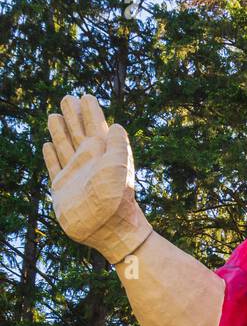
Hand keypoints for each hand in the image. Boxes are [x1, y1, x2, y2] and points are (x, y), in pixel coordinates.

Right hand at [43, 94, 150, 263]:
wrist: (107, 229)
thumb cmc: (116, 198)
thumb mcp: (120, 165)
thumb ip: (118, 144)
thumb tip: (116, 125)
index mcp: (102, 153)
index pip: (95, 126)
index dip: (90, 111)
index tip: (86, 95)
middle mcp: (88, 161)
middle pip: (78, 132)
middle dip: (73, 115)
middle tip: (67, 98)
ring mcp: (74, 174)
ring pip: (64, 145)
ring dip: (59, 130)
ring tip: (54, 114)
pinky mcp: (62, 188)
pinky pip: (54, 166)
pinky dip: (50, 155)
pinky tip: (47, 145)